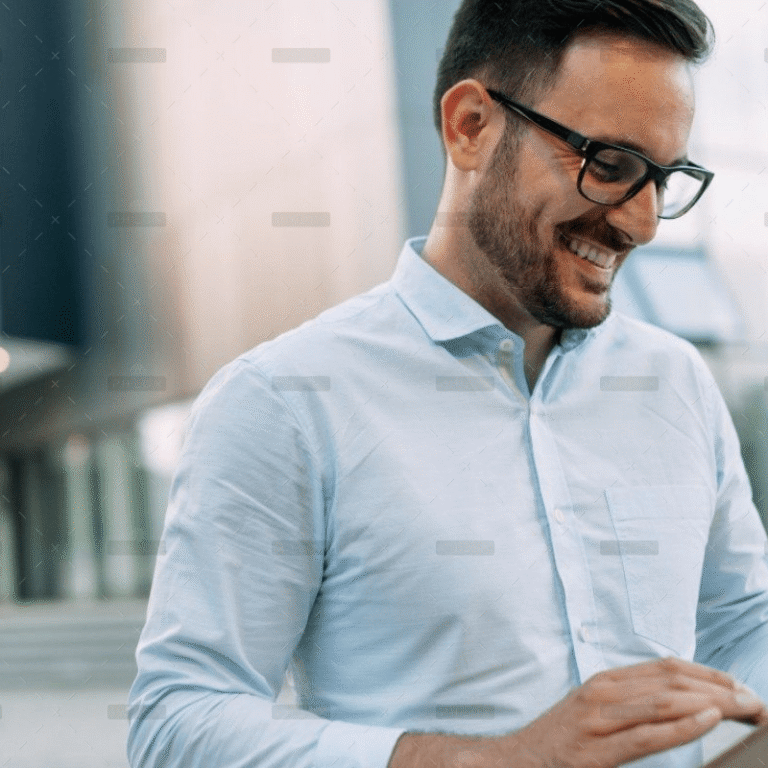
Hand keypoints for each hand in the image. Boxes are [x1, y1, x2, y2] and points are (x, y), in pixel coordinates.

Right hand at [503, 657, 767, 767]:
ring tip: (745, 708)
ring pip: (665, 701)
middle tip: (754, 701)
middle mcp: (603, 692)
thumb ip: (629, 703)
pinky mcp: (597, 748)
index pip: (666, 667)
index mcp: (605, 681)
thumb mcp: (594, 711)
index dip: (707, 672)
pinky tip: (709, 721)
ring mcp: (598, 718)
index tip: (738, 685)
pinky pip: (647, 734)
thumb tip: (677, 701)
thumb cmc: (560, 741)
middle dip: (719, 688)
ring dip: (712, 703)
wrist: (515, 760)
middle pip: (671, 681)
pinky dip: (682, 725)